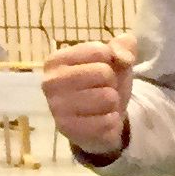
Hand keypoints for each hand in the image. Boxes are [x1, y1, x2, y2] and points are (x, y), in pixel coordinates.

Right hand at [40, 33, 134, 157]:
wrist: (100, 121)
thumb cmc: (104, 85)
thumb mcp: (116, 61)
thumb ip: (124, 46)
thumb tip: (123, 57)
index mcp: (56, 60)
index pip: (98, 50)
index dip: (112, 60)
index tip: (103, 69)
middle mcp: (50, 82)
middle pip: (103, 73)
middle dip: (112, 82)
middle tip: (102, 89)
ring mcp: (56, 107)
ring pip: (107, 97)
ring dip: (112, 103)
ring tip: (100, 105)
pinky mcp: (68, 129)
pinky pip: (108, 121)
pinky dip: (111, 121)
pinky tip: (100, 120)